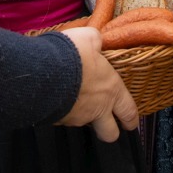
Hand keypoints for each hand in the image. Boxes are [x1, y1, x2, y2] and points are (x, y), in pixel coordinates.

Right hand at [57, 26, 138, 140]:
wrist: (42, 72)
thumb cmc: (72, 55)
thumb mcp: (89, 38)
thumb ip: (96, 41)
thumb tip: (96, 41)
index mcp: (111, 90)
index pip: (129, 112)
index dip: (131, 119)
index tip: (131, 123)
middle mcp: (98, 108)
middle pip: (110, 133)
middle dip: (111, 131)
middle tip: (109, 126)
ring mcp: (78, 118)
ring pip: (85, 125)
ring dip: (83, 116)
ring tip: (74, 99)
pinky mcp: (59, 121)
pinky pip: (65, 119)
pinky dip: (64, 111)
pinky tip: (58, 97)